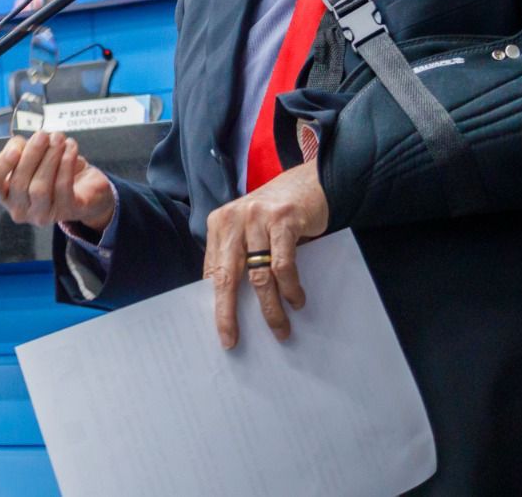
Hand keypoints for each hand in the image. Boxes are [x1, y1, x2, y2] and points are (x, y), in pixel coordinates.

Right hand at [0, 132, 114, 231]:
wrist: (85, 187)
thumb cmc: (48, 168)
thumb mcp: (29, 155)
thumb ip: (18, 148)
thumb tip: (20, 146)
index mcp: (4, 194)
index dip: (0, 167)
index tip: (15, 149)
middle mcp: (19, 210)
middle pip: (18, 183)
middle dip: (32, 155)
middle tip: (43, 134)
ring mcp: (42, 215)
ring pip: (40, 187)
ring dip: (50, 158)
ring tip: (58, 138)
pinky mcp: (66, 212)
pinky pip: (63, 188)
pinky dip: (66, 164)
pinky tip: (70, 147)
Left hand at [202, 162, 327, 347]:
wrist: (309, 183)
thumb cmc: (276, 215)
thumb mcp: (248, 231)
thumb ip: (237, 257)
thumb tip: (231, 304)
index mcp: (219, 224)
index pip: (212, 271)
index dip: (215, 303)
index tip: (220, 330)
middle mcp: (234, 220)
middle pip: (226, 276)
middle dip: (226, 313)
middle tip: (231, 339)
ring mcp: (257, 219)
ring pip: (258, 276)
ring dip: (270, 308)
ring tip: (280, 330)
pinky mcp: (283, 220)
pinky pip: (282, 264)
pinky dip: (290, 288)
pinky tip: (297, 301)